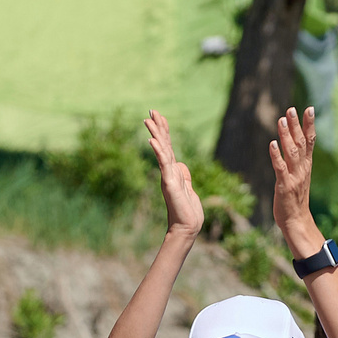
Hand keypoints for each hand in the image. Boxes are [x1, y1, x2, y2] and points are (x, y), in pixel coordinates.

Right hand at [142, 112, 202, 236]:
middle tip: (151, 111)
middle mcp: (169, 170)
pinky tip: (152, 141)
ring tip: (149, 121)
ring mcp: (168, 176)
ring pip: (162, 151)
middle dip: (158, 127)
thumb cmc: (188, 210)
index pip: (168, 146)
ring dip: (156, 134)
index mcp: (173, 170)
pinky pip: (163, 164)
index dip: (164, 130)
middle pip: (163, 144)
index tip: (159, 115)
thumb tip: (181, 164)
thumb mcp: (188, 187)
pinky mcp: (169, 182)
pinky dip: (158, 151)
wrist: (188, 226)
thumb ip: (184, 174)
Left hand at [268, 106, 322, 250]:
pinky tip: (272, 143)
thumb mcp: (299, 177)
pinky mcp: (284, 186)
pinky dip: (276, 155)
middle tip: (291, 109)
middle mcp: (303, 169)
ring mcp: (294, 177)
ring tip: (282, 120)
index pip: (310, 141)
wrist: (296, 221)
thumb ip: (297, 161)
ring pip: (291, 152)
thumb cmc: (295, 199)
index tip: (308, 108)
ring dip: (286, 135)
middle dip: (296, 125)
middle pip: (300, 143)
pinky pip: (280, 168)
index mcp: (307, 165)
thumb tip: (293, 145)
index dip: (309, 124)